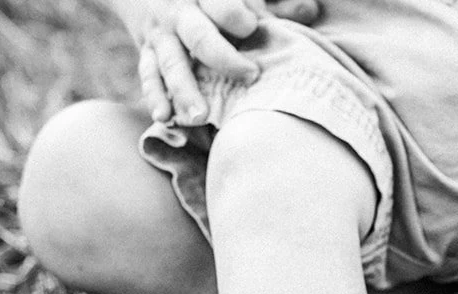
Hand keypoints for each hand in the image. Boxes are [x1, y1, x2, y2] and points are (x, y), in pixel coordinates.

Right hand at [127, 0, 276, 123]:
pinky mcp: (147, 53)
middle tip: (250, 76)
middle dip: (224, 58)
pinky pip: (148, 76)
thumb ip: (270, 6)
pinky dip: (155, 97)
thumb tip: (311, 11)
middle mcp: (180, 13)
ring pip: (171, 63)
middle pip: (200, 37)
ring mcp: (161, 35)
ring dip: (185, 91)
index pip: (221, 5)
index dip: (237, 17)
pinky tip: (164, 117)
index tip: (252, 29)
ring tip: (200, 116)